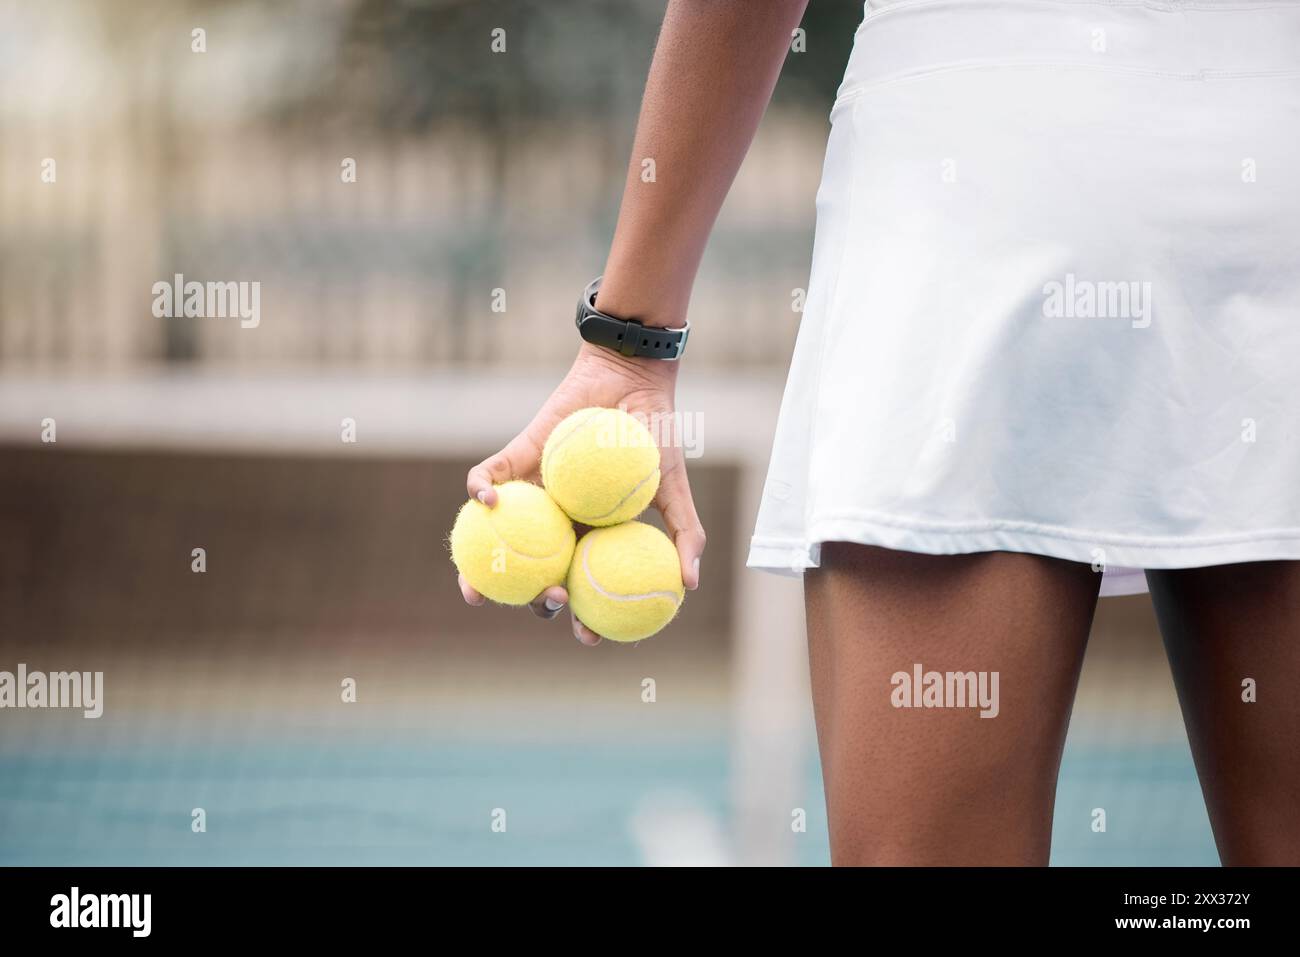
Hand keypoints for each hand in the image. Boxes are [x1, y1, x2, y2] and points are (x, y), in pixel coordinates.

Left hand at [460, 344, 704, 644]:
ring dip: (480, 566)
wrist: (631, 381)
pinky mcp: (513, 461)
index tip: (588, 636)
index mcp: (592, 537)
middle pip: (536, 573)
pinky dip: (479, 490)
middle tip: (547, 599)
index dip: (583, 618)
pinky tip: (486, 503)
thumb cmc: (654, 435)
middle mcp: (557, 522)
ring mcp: (532, 495)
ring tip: (474, 589)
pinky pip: (486, 478)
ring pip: (498, 538)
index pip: (583, 586)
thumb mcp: (674, 487)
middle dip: (533, 599)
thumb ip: (685, 534)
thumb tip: (690, 585)